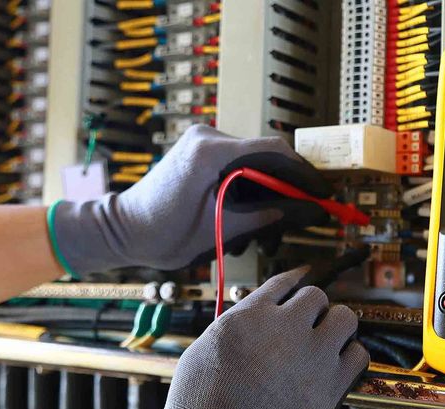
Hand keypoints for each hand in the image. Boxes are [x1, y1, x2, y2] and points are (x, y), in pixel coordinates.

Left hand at [50, 125, 331, 274]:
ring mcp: (203, 143)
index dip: (304, 174)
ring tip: (265, 234)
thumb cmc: (162, 234)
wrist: (121, 231)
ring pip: (254, 165)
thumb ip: (267, 216)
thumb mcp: (220, 229)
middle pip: (266, 158)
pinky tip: (246, 222)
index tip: (323, 195)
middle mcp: (208, 138)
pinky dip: (249, 193)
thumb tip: (310, 211)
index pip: (273, 151)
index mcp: (210, 152)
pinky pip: (238, 169)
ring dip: (267, 197)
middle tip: (301, 219)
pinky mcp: (201, 154)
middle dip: (286, 191)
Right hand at [134, 268, 369, 408]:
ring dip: (337, 326)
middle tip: (309, 324)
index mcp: (248, 317)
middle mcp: (284, 329)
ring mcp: (311, 356)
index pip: (284, 282)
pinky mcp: (331, 386)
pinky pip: (359, 354)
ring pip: (345, 317)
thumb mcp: (203, 352)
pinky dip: (352, 356)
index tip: (302, 280)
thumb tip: (255, 317)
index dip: (295, 281)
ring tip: (327, 341)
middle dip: (313, 308)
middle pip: (316, 296)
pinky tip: (338, 364)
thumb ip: (235, 326)